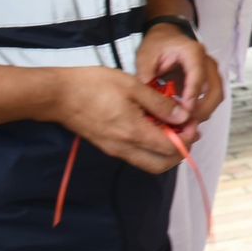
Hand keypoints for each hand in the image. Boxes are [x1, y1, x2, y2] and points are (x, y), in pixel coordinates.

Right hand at [48, 67, 191, 173]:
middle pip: (161, 165)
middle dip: (180, 151)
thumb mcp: (133, 86)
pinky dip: (150, 146)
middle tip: (186, 129)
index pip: (170, 150)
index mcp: (133, 133)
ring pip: (149, 162)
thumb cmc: (94, 85)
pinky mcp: (108, 146)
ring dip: (166, 150)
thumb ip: (160, 104)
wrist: (59, 95)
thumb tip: (183, 117)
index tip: (192, 122)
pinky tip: (154, 125)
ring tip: (172, 126)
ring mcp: (115, 149)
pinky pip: (136, 155)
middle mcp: (124, 147)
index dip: (187, 139)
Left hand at [137, 24, 224, 144]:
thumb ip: (145, 73)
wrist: (167, 37)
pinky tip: (186, 118)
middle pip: (215, 90)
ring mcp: (210, 72)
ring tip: (185, 124)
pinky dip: (202, 110)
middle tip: (185, 123)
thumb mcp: (146, 55)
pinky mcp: (209, 81)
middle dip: (203, 109)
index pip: (198, 75)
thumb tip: (147, 96)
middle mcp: (207, 62)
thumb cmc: (158, 45)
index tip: (183, 111)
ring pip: (217, 96)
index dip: (192, 95)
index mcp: (193, 52)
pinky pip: (211, 98)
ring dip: (204, 112)